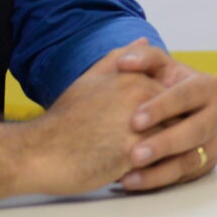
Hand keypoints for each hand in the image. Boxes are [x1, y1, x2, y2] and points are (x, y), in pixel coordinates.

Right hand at [23, 40, 159, 197]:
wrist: (39, 152)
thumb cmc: (64, 120)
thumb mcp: (90, 80)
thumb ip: (119, 58)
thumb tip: (143, 40)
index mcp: (135, 79)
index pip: (173, 99)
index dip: (167, 119)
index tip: (155, 133)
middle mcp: (140, 98)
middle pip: (177, 119)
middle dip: (172, 137)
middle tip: (157, 153)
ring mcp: (138, 125)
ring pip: (172, 142)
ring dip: (167, 154)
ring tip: (149, 165)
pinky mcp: (132, 154)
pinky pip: (160, 163)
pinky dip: (156, 171)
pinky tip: (141, 176)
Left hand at [109, 42, 216, 193]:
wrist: (164, 110)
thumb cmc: (155, 84)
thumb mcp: (151, 66)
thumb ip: (139, 57)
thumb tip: (125, 60)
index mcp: (205, 85)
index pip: (189, 94)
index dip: (164, 106)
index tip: (135, 120)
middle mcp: (216, 112)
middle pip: (197, 129)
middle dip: (165, 142)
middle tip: (135, 153)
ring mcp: (214, 140)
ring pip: (194, 158)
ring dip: (161, 168)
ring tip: (128, 174)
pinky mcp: (206, 162)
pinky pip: (185, 176)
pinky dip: (159, 180)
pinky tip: (132, 182)